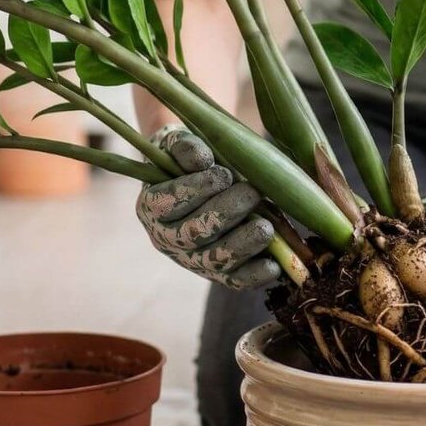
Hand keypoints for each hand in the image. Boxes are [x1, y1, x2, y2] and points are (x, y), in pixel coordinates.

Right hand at [135, 126, 280, 288]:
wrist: (201, 180)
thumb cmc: (188, 160)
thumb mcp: (178, 145)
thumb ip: (184, 147)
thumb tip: (201, 159)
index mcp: (151, 207)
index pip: (168, 203)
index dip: (195, 190)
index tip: (222, 175)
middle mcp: (167, 239)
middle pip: (195, 233)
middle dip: (226, 213)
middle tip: (251, 193)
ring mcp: (192, 260)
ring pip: (216, 260)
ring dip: (243, 244)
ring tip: (266, 228)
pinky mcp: (218, 273)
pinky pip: (235, 281)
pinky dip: (255, 275)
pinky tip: (274, 265)